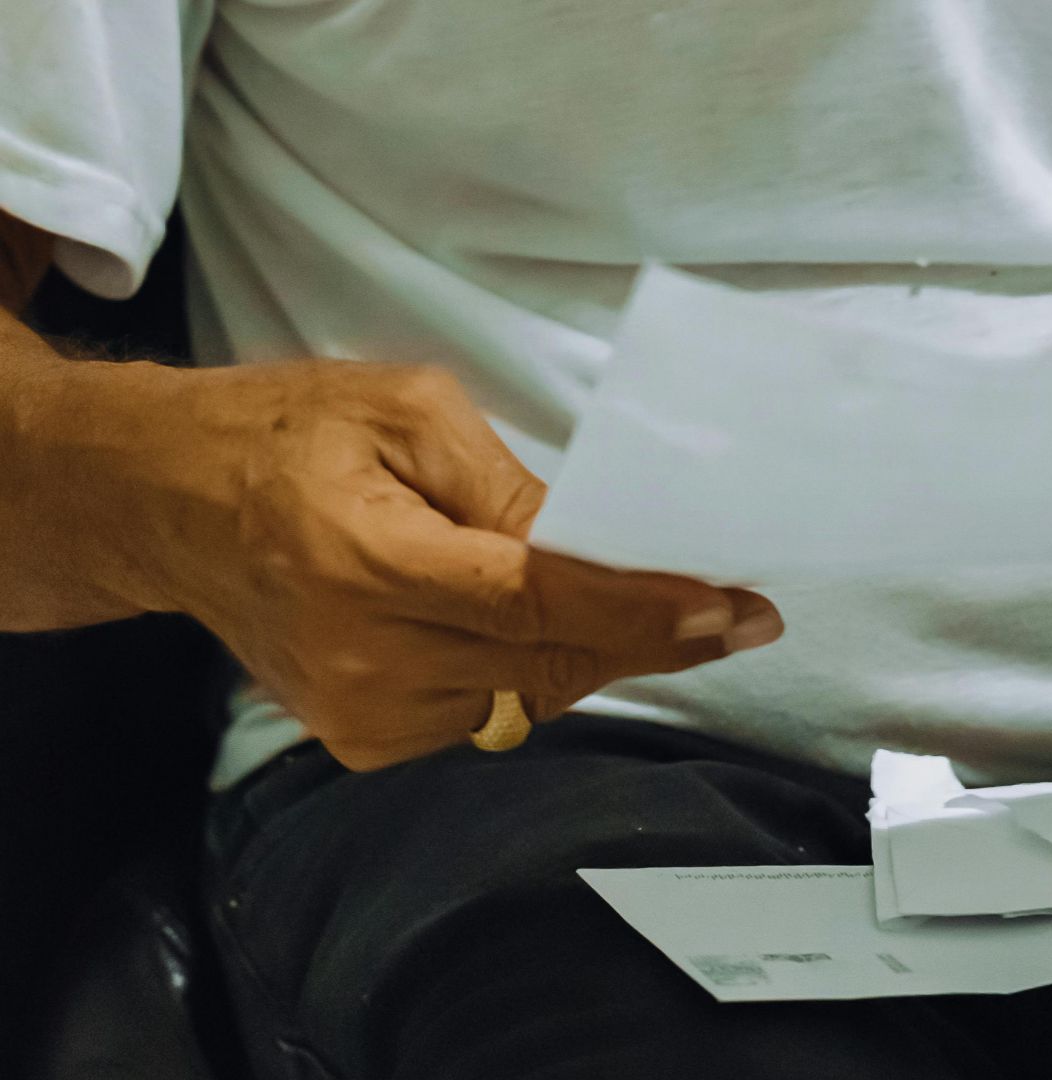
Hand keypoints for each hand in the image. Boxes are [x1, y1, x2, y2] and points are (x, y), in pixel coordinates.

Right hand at [11, 359, 778, 769]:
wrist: (162, 504)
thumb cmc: (285, 433)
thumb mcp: (407, 411)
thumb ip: (509, 484)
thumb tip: (599, 547)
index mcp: (367, 560)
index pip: (537, 602)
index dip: (643, 608)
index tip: (732, 610)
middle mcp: (362, 658)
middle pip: (552, 660)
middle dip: (652, 635)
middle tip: (735, 613)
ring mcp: (359, 714)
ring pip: (532, 695)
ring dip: (589, 651)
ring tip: (618, 599)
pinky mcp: (361, 743)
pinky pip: (491, 715)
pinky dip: (530, 671)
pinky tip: (526, 626)